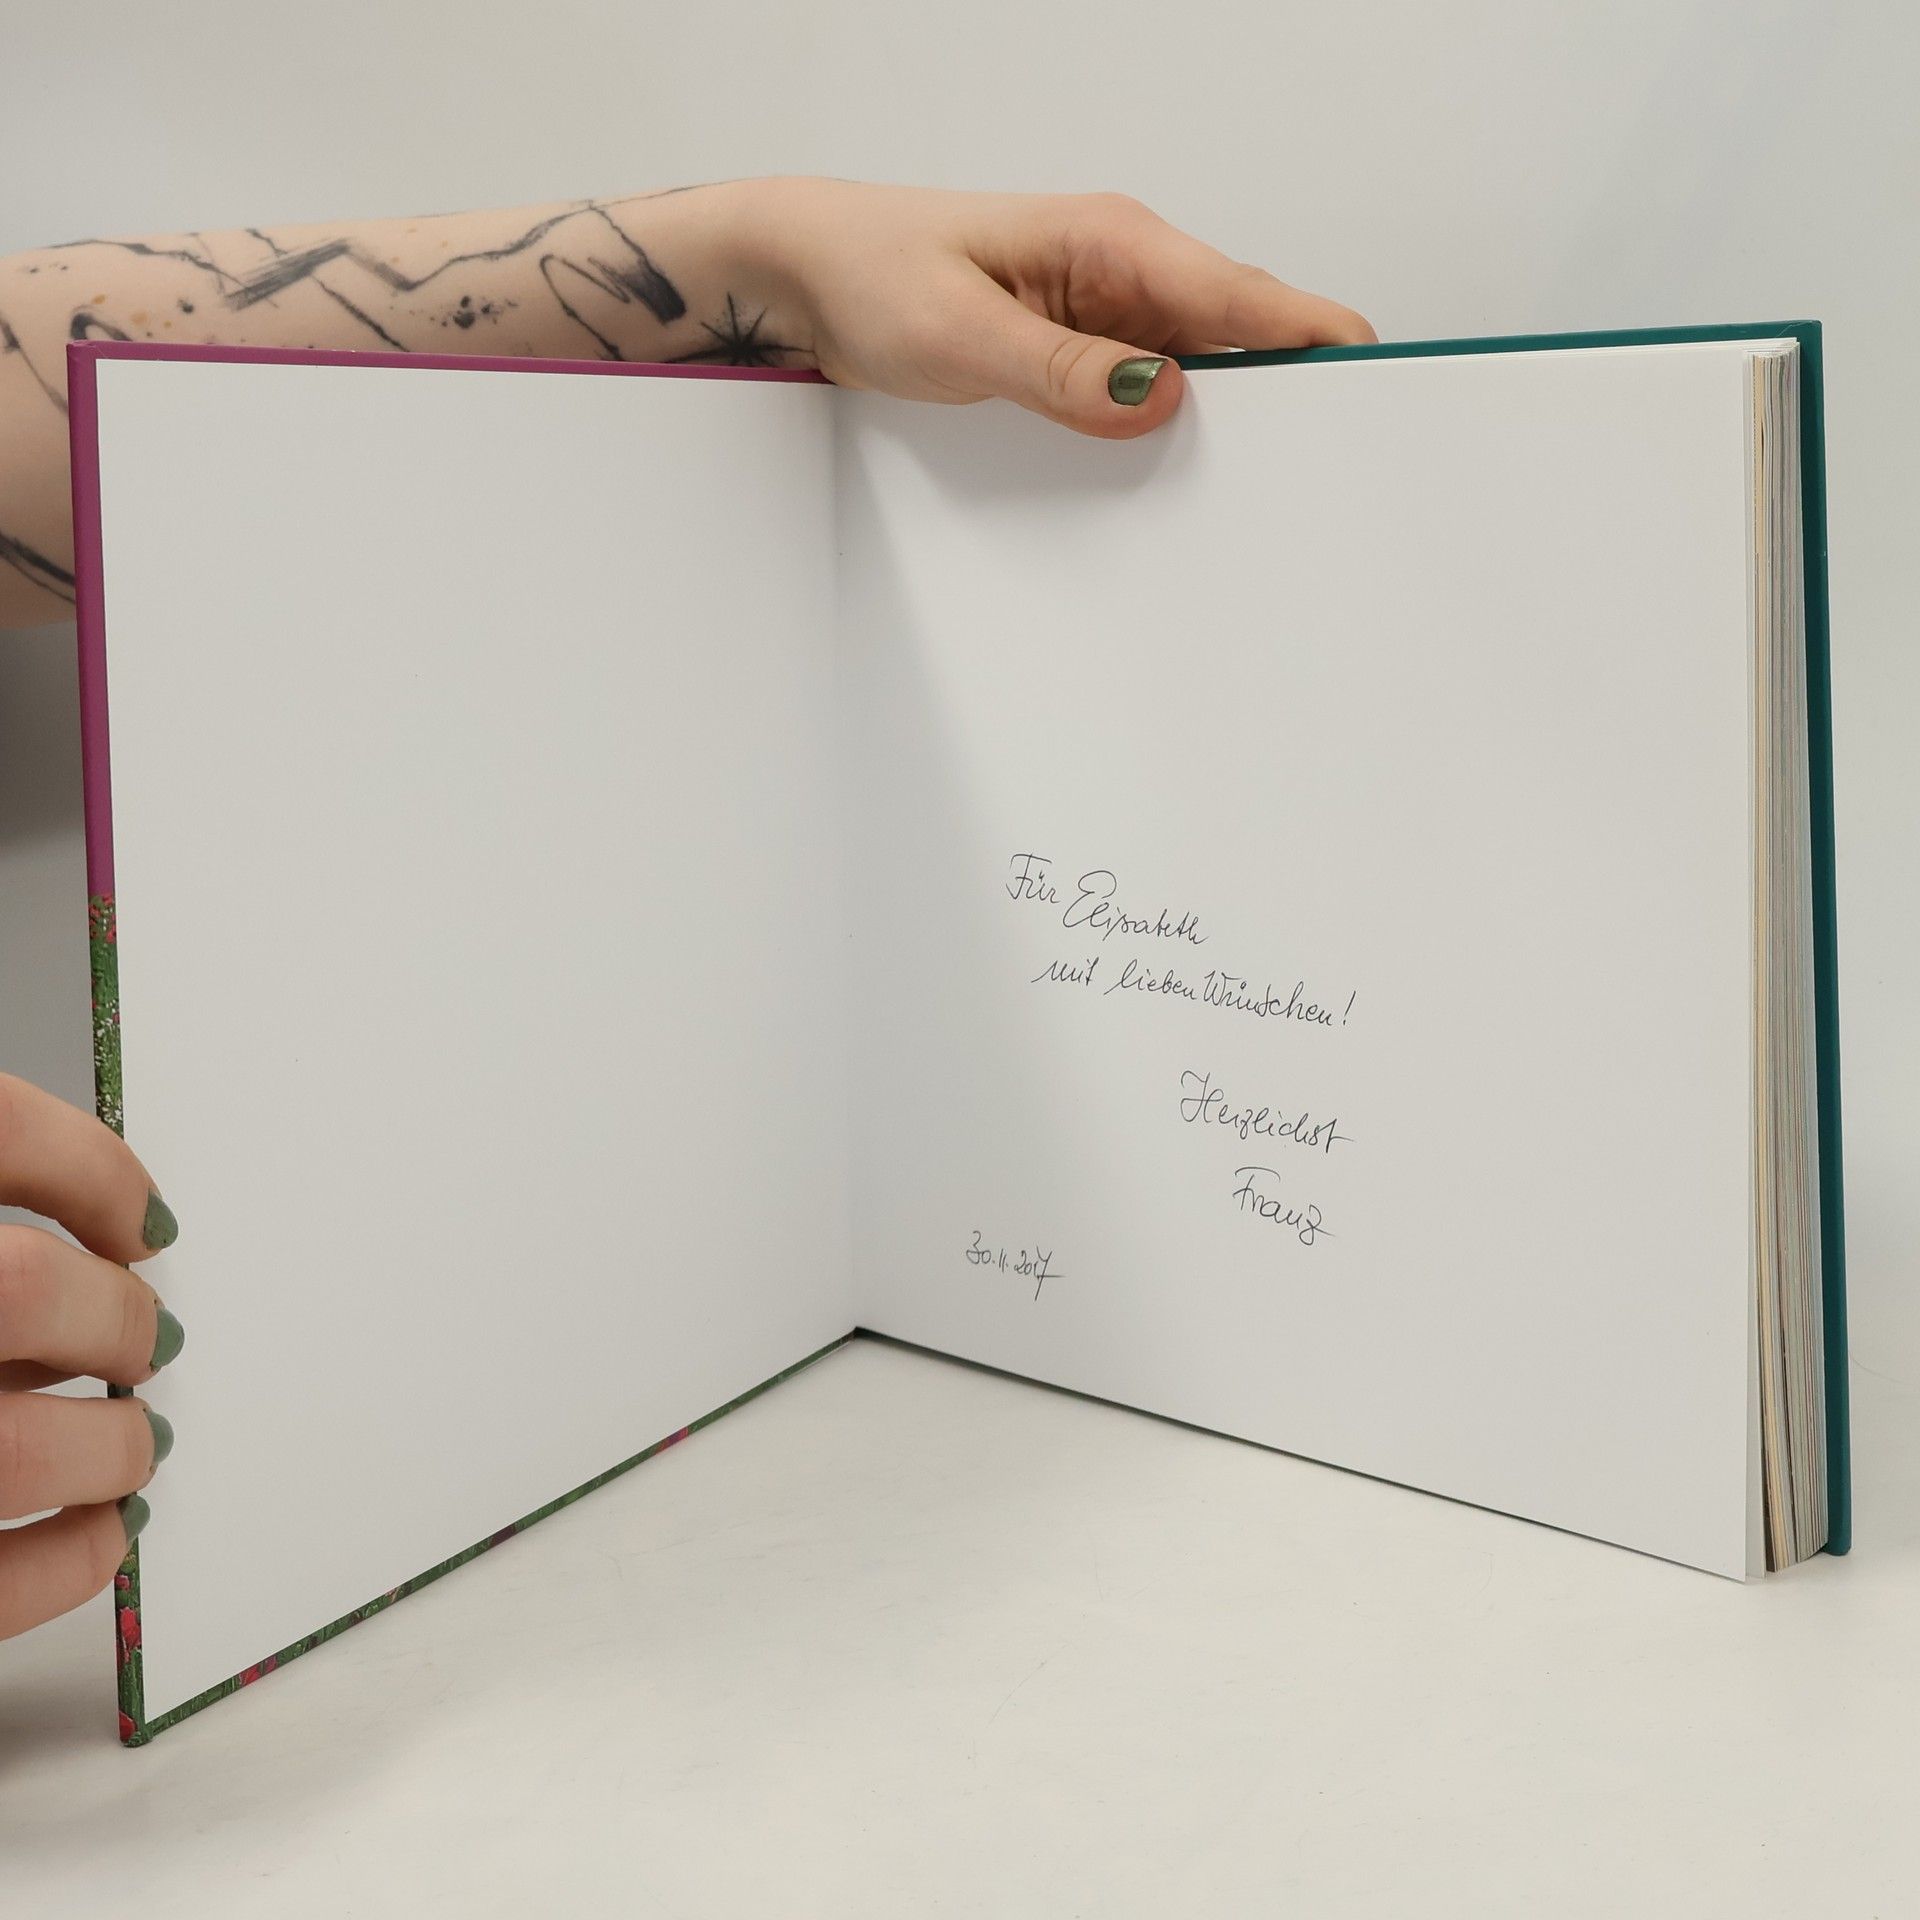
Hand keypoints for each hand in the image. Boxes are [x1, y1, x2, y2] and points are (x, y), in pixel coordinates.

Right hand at [0, 1072, 182, 1640]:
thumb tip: (92, 1250)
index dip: (87, 1168)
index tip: (139, 1222)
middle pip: (18, 1289)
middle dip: (112, 1319)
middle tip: (144, 1342)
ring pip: (16, 1443)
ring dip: (109, 1445)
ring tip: (129, 1443)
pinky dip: (70, 1557)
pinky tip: (101, 1530)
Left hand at [744, 179, 1375, 438]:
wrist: (806, 274)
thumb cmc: (871, 273)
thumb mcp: (959, 333)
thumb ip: (1060, 369)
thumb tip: (1159, 397)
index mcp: (1115, 241)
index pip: (1250, 297)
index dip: (1321, 351)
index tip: (1368, 409)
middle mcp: (1128, 272)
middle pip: (1248, 342)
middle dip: (1285, 406)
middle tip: (1300, 489)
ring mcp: (1109, 315)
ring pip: (1204, 377)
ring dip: (1224, 432)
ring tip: (1241, 505)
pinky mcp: (1084, 353)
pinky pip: (1149, 396)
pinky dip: (1167, 436)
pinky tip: (1167, 487)